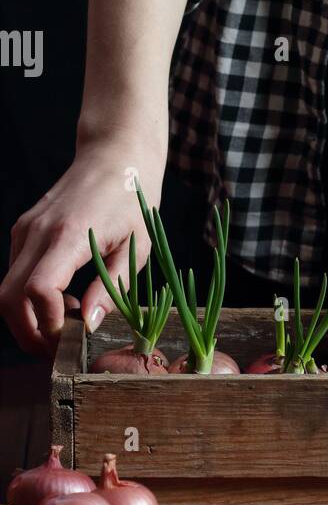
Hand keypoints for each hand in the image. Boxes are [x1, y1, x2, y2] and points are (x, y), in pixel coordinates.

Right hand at [0, 143, 164, 355]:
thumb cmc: (133, 199)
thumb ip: (113, 286)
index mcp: (69, 235)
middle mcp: (38, 232)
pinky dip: (31, 297)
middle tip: (59, 349)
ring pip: (6, 288)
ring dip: (29, 316)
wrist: (116, 155)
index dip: (48, 322)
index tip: (70, 337)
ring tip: (69, 322)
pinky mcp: (25, 230)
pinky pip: (16, 272)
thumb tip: (91, 323)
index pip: (37, 289)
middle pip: (8, 297)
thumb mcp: (137, 247)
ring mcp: (26, 230)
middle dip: (28, 332)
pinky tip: (65, 299)